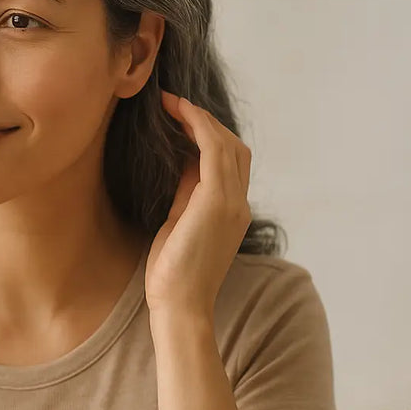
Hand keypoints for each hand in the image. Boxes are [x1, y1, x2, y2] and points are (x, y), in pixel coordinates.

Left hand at [145, 91, 252, 321]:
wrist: (179, 306)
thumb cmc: (172, 274)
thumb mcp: (179, 223)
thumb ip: (186, 194)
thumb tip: (182, 162)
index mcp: (232, 211)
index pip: (229, 161)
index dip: (207, 135)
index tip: (178, 118)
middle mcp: (238, 204)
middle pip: (233, 146)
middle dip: (204, 121)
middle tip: (172, 104)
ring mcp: (232, 202)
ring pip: (226, 143)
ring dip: (199, 117)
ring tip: (171, 103)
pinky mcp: (217, 201)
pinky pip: (213, 149)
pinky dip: (197, 125)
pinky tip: (177, 112)